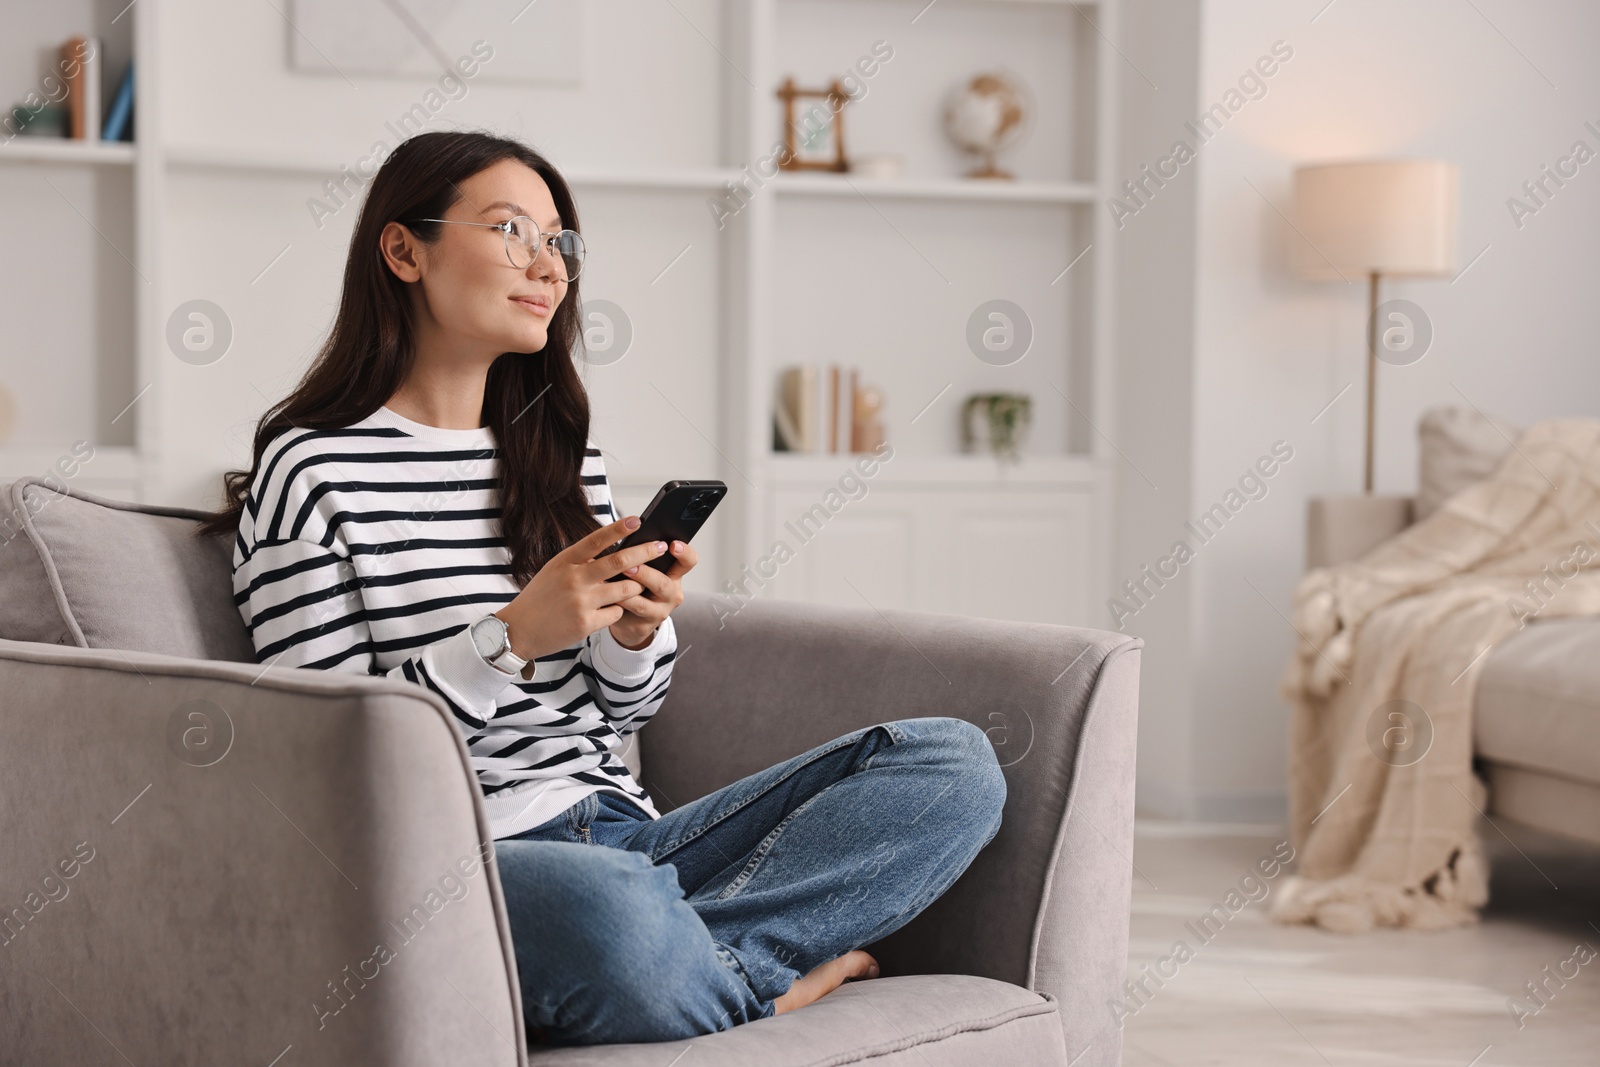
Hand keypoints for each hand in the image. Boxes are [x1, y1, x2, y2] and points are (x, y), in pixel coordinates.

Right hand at [493, 515, 672, 662]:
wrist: (518, 630)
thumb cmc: (540, 597)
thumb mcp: (555, 571)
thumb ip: (581, 561)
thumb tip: (613, 549)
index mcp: (565, 561)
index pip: (596, 540)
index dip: (618, 529)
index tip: (638, 520)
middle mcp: (574, 579)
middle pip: (618, 562)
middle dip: (644, 552)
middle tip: (661, 546)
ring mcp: (581, 602)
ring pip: (625, 590)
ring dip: (636, 586)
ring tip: (638, 584)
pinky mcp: (586, 624)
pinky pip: (616, 613)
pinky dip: (618, 611)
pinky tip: (608, 611)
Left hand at [609, 537, 696, 648]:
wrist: (631, 619)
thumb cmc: (637, 586)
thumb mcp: (646, 570)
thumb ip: (643, 557)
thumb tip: (628, 535)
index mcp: (674, 574)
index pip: (688, 561)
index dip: (684, 553)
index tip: (673, 544)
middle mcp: (672, 592)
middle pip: (664, 583)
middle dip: (646, 574)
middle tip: (630, 565)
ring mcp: (660, 610)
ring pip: (645, 602)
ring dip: (629, 590)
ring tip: (614, 580)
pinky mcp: (645, 623)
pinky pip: (630, 613)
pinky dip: (618, 601)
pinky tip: (607, 593)